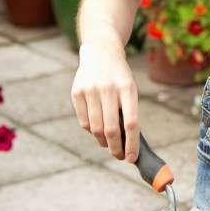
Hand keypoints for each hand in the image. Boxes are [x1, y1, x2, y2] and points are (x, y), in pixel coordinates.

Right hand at [71, 40, 139, 161]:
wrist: (101, 52)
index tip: (132, 158)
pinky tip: (97, 130)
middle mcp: (108, 89)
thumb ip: (127, 112)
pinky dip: (91, 131)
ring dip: (103, 141)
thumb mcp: (129, 89)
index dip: (132, 144)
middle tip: (120, 156)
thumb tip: (127, 143)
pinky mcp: (76, 92)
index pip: (131, 123)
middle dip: (116, 148)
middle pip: (111, 129)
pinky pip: (84, 121)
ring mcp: (90, 90)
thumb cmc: (120, 76)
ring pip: (96, 128)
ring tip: (109, 144)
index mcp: (127, 88)